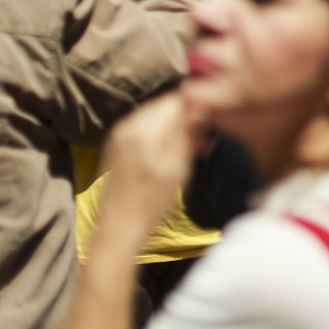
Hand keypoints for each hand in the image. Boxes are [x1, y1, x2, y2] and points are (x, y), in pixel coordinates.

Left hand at [99, 91, 203, 235]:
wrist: (118, 229)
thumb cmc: (151, 202)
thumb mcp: (178, 167)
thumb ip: (187, 132)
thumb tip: (200, 104)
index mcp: (142, 127)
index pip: (177, 98)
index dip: (198, 108)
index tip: (210, 128)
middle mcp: (127, 123)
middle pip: (166, 106)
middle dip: (188, 119)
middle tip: (203, 144)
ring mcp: (119, 134)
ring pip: (157, 117)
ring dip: (176, 129)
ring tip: (190, 152)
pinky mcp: (118, 145)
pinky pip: (146, 129)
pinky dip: (162, 136)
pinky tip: (171, 157)